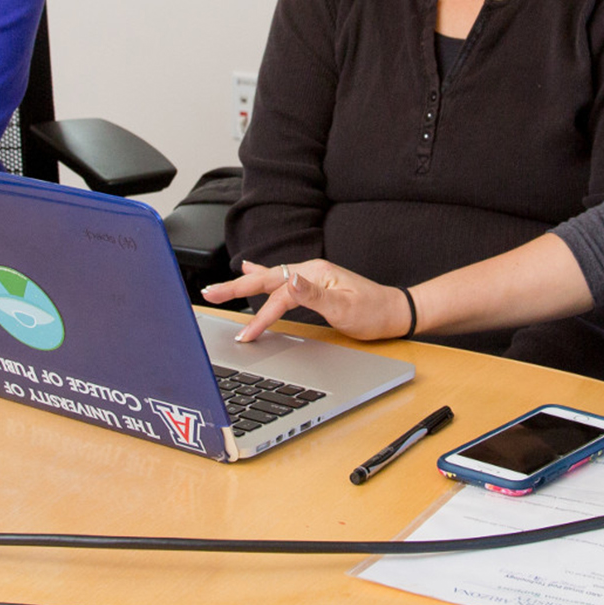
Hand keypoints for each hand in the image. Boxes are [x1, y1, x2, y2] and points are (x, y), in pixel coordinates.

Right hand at [203, 259, 412, 342]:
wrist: (393, 311)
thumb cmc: (372, 312)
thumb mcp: (344, 308)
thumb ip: (313, 294)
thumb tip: (289, 279)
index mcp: (314, 273)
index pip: (278, 296)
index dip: (260, 316)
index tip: (245, 335)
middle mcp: (309, 270)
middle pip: (266, 279)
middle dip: (235, 288)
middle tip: (209, 293)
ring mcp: (310, 275)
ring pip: (269, 278)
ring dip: (244, 283)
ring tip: (220, 286)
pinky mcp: (312, 283)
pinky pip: (279, 277)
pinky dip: (261, 275)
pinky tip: (248, 269)